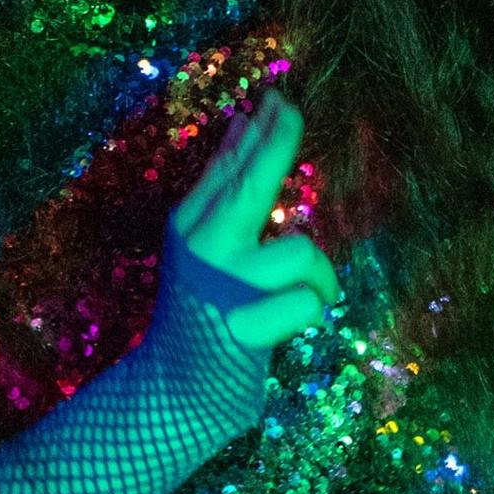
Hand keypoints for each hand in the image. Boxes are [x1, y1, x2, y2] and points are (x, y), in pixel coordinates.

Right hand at [171, 91, 339, 350]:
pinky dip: (311, 311)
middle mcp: (203, 250)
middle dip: (277, 141)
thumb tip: (245, 124)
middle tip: (291, 111)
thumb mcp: (206, 246)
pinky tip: (299, 320)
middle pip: (251, 182)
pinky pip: (305, 303)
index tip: (278, 99)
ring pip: (302, 252)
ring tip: (314, 293)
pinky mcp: (242, 329)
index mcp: (191, 229)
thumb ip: (222, 189)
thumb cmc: (202, 314)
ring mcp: (223, 288)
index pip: (229, 167)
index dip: (258, 131)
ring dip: (320, 277)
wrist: (173, 394)